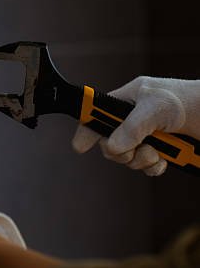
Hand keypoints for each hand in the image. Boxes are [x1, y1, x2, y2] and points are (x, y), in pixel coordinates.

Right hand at [72, 76, 199, 175]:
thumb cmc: (191, 100)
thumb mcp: (157, 108)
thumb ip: (132, 127)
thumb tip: (112, 147)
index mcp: (128, 100)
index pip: (97, 113)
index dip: (86, 129)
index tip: (80, 146)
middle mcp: (134, 118)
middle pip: (109, 142)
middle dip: (122, 151)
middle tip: (136, 149)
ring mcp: (148, 136)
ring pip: (127, 157)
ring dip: (141, 160)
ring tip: (158, 153)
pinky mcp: (162, 151)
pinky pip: (146, 167)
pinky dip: (154, 168)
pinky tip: (165, 161)